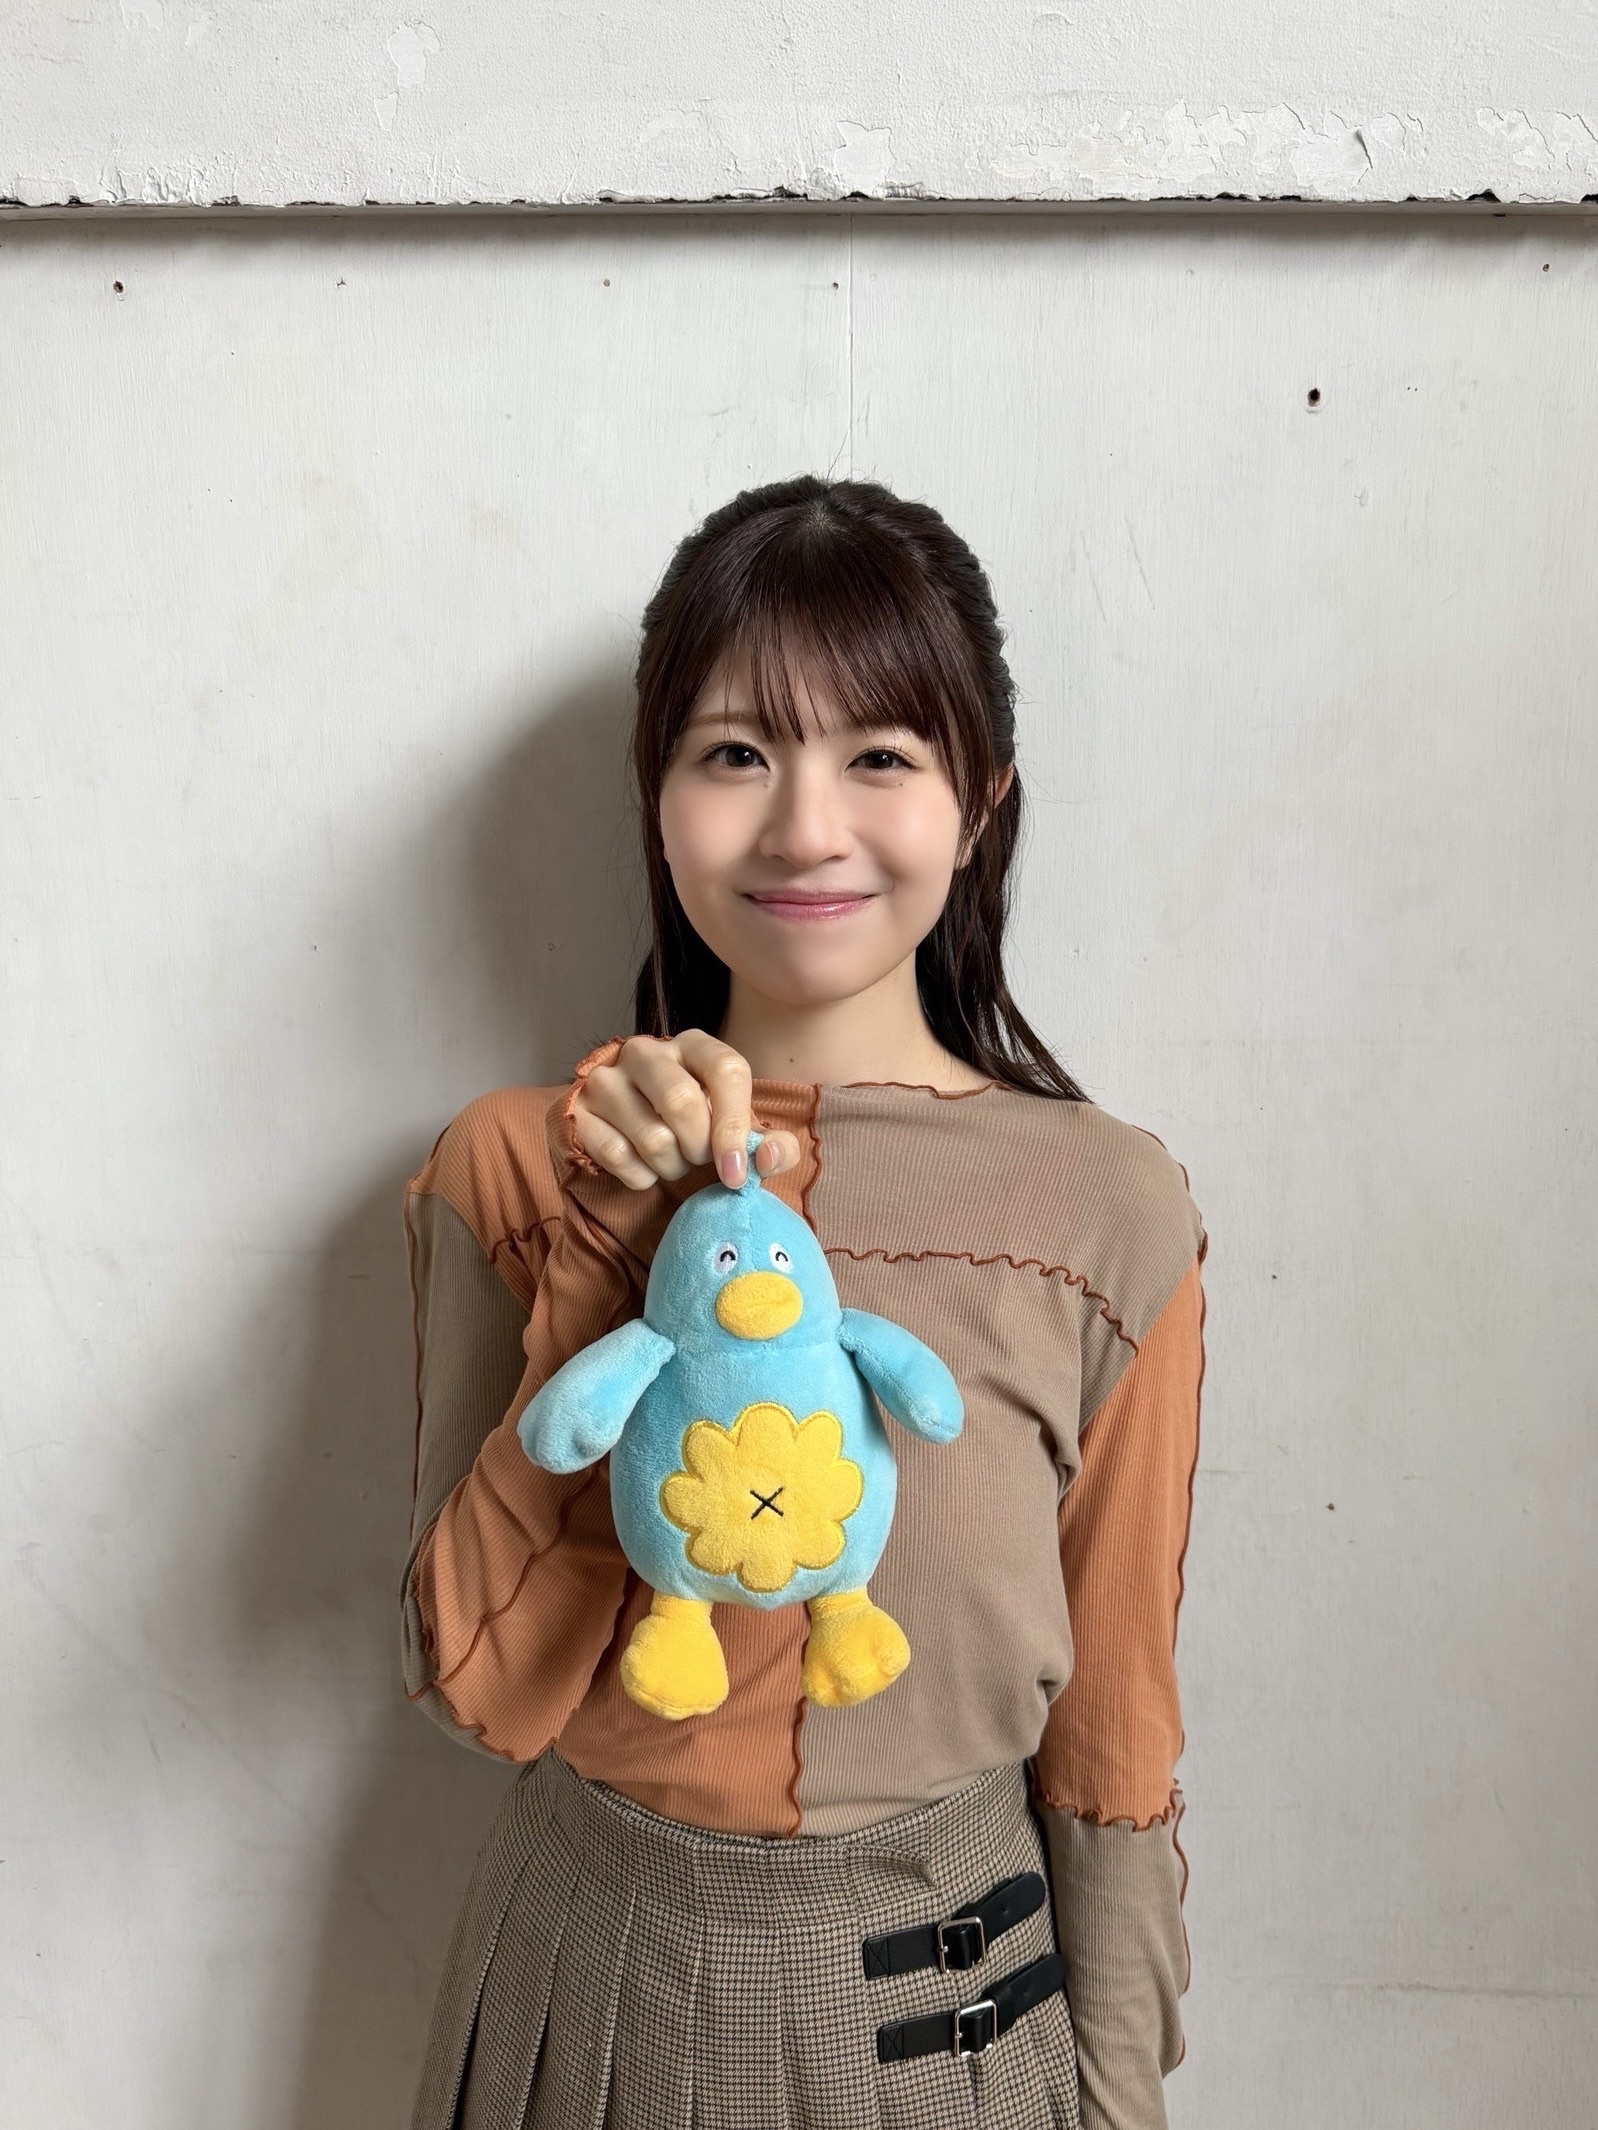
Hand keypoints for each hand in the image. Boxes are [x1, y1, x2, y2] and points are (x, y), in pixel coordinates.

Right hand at [568, 1030, 801, 1192]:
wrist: (631, 1133)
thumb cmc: (697, 1128)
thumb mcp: (738, 1132)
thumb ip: (772, 1146)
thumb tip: (771, 1158)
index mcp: (694, 1045)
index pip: (726, 1070)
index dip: (735, 1125)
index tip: (736, 1171)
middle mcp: (645, 1051)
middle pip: (682, 1102)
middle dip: (699, 1149)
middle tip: (699, 1159)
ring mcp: (606, 1078)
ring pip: (651, 1137)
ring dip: (671, 1167)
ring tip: (673, 1162)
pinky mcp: (578, 1110)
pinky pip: (616, 1155)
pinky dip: (639, 1176)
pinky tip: (644, 1167)